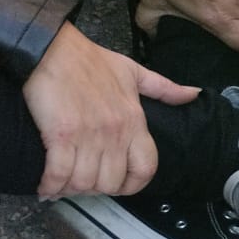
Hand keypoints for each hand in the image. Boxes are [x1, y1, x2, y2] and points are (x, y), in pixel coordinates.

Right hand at [23, 23, 199, 199]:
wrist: (52, 49)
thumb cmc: (89, 60)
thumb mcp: (133, 71)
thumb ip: (164, 88)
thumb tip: (193, 94)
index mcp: (134, 121)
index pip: (146, 168)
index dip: (133, 185)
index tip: (119, 185)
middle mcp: (115, 133)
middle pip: (112, 182)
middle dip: (96, 189)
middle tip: (82, 183)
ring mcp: (88, 136)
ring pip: (85, 183)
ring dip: (71, 190)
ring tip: (62, 185)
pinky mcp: (60, 137)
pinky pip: (58, 175)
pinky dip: (50, 186)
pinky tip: (45, 186)